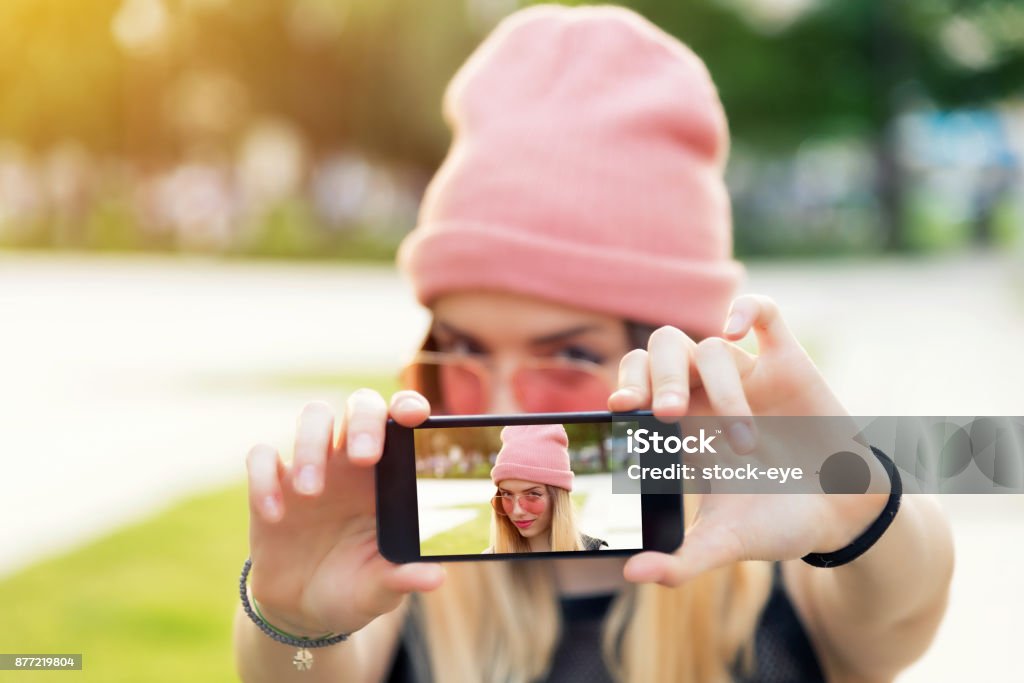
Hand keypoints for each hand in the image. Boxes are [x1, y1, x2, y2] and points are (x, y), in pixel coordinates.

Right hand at [245, 390, 444, 635]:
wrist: (303, 611)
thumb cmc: (355, 588)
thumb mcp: (380, 590)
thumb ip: (403, 579)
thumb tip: (435, 577)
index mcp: (389, 476)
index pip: (402, 422)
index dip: (408, 406)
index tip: (414, 416)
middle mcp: (352, 462)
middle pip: (360, 404)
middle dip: (364, 420)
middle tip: (363, 457)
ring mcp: (311, 467)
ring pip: (313, 415)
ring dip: (311, 444)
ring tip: (311, 491)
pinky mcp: (271, 483)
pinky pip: (261, 456)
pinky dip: (264, 477)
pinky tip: (275, 514)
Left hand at [608, 294, 887, 584]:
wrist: (843, 517)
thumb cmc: (777, 525)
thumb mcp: (725, 543)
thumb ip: (680, 562)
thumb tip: (630, 576)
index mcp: (682, 426)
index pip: (637, 382)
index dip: (624, 383)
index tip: (619, 409)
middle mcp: (707, 394)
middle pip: (664, 351)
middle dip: (657, 375)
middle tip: (668, 415)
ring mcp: (747, 375)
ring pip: (711, 347)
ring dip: (720, 388)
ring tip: (740, 441)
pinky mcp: (788, 363)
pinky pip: (764, 314)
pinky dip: (746, 309)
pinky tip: (734, 328)